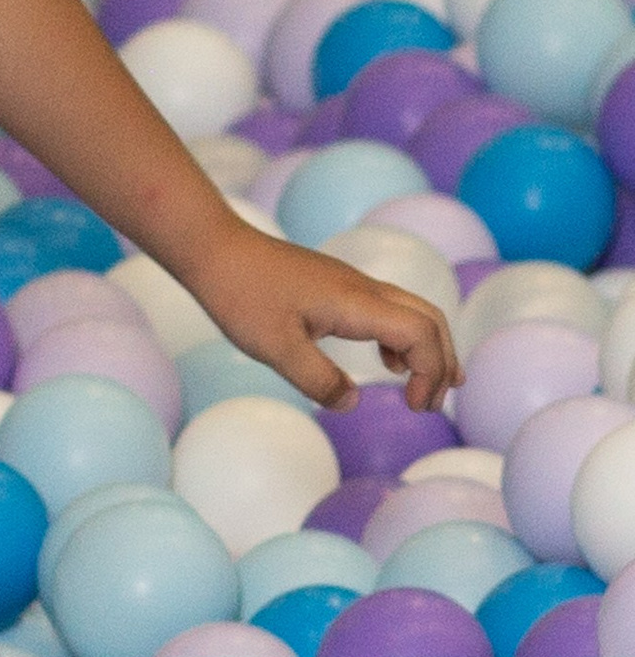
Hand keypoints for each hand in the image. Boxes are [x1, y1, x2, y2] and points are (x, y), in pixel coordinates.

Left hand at [185, 213, 457, 416]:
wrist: (215, 248)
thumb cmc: (240, 295)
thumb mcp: (274, 348)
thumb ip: (316, 379)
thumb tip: (351, 403)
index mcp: (356, 302)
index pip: (421, 333)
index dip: (431, 373)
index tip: (414, 408)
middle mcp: (363, 288)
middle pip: (429, 320)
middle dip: (441, 363)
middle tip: (431, 404)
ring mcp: (352, 283)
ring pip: (412, 311)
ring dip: (427, 349)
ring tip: (425, 388)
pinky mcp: (337, 285)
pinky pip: (388, 309)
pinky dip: (402, 337)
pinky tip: (389, 362)